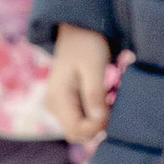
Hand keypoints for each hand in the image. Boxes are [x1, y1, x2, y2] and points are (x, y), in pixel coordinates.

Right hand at [46, 23, 114, 143]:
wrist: (77, 30)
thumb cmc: (87, 45)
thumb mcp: (94, 67)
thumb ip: (94, 93)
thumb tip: (99, 119)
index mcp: (57, 98)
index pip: (76, 130)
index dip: (96, 127)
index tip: (110, 111)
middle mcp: (53, 106)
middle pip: (77, 133)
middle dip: (96, 125)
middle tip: (110, 104)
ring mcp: (57, 105)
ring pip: (79, 127)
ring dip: (96, 119)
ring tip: (106, 97)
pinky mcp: (64, 103)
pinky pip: (80, 118)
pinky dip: (93, 113)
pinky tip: (100, 97)